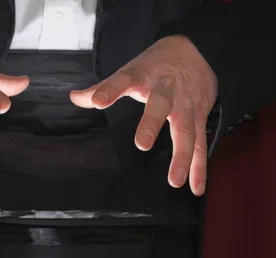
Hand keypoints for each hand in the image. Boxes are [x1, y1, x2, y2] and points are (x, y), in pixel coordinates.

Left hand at [70, 35, 217, 195]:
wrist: (197, 50)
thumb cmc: (156, 66)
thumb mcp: (131, 70)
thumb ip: (103, 87)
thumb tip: (74, 97)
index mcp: (143, 76)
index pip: (123, 80)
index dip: (110, 89)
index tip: (98, 101)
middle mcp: (166, 90)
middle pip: (160, 105)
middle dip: (151, 124)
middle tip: (142, 144)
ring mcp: (185, 105)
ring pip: (186, 131)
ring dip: (182, 157)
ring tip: (174, 181)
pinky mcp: (199, 117)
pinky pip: (201, 144)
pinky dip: (199, 168)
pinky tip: (195, 187)